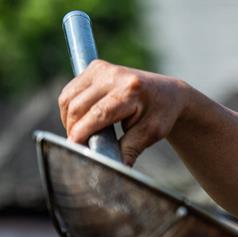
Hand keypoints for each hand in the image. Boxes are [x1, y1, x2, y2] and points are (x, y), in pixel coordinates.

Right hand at [58, 60, 190, 165]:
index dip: (82, 132)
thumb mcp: (151, 134)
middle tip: (80, 146)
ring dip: (69, 119)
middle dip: (74, 129)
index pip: (98, 113)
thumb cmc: (161, 115)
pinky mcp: (95, 67)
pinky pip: (70, 91)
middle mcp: (114, 75)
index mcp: (131, 90)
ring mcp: (102, 68)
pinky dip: (71, 108)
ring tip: (82, 133)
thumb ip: (129, 150)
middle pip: (78, 105)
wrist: (169, 93)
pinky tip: (83, 120)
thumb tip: (111, 169)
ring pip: (68, 98)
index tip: (75, 148)